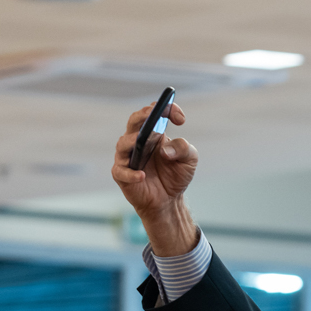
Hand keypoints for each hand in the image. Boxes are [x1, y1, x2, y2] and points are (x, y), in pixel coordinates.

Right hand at [111, 102, 200, 255]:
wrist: (168, 201)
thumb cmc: (175, 176)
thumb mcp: (189, 160)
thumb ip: (184, 149)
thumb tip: (165, 149)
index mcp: (153, 133)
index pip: (155, 113)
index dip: (166, 110)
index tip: (180, 118)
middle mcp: (137, 140)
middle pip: (134, 121)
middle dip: (143, 115)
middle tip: (153, 113)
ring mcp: (127, 157)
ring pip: (123, 143)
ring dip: (132, 141)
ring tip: (141, 141)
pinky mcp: (121, 174)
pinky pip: (122, 171)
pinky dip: (131, 173)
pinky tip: (142, 175)